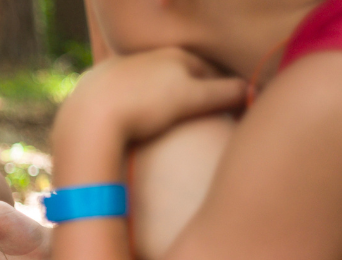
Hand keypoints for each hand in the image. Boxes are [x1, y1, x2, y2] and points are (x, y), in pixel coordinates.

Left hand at [58, 47, 245, 143]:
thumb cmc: (146, 107)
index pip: (208, 72)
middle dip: (191, 93)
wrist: (89, 117)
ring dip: (159, 99)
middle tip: (197, 118)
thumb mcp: (193, 99)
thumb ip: (226, 93)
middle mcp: (145, 55)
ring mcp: (118, 67)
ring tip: (164, 122)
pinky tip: (131, 121)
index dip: (220, 93)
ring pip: (148, 84)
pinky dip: (130, 105)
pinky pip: (120, 95)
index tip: (226, 113)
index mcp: (173, 55)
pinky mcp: (95, 83)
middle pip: (178, 76)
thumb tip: (253, 90)